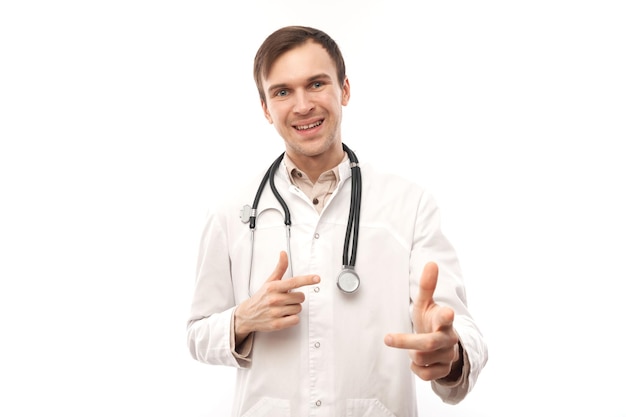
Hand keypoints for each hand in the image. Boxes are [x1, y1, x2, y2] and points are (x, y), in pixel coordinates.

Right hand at [234, 251, 319, 342]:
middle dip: (296, 298)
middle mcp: (274, 299)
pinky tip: (284, 316)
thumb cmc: (261, 297)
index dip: (307, 279)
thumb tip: (283, 253)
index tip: (317, 278)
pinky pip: (295, 319)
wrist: (247, 315)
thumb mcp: (269, 281)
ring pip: (298, 308)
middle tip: (287, 299)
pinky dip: (292, 318)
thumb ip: (280, 268)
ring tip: (283, 308)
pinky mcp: (277, 324)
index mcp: (273, 287)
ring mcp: (275, 312)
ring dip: (294, 308)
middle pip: (300, 297)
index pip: (294, 282)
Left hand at [384, 262, 461, 380]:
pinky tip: (417, 361)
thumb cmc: (430, 320)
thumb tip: (431, 263)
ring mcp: (448, 355)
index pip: (447, 317)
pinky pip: (424, 374)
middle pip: (428, 344)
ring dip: (411, 354)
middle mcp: (449, 338)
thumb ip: (427, 285)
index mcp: (445, 319)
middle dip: (406, 342)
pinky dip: (416, 368)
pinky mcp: (445, 370)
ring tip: (412, 348)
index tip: (447, 312)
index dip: (446, 316)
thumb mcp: (426, 303)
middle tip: (388, 338)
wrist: (441, 343)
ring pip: (422, 359)